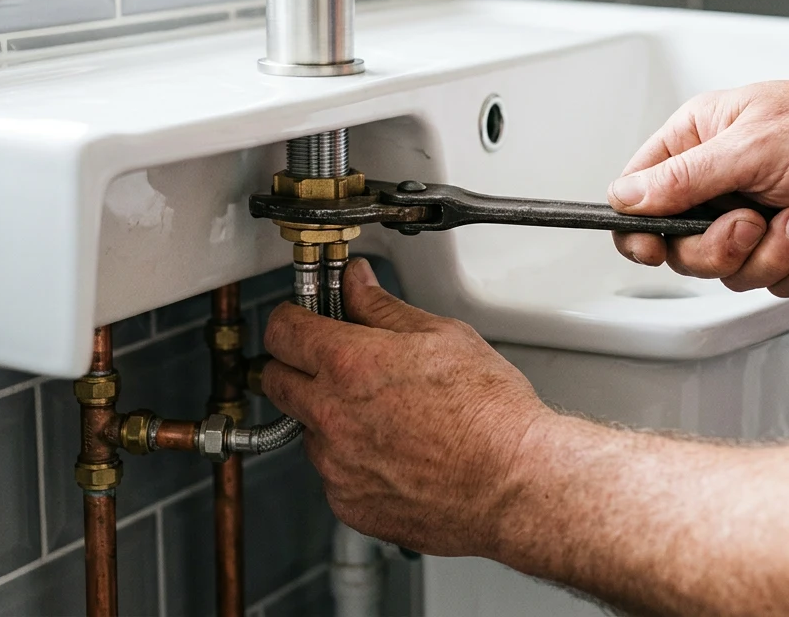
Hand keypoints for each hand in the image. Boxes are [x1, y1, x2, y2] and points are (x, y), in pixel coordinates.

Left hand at [262, 258, 552, 555]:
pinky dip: (352, 461)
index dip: (291, 318)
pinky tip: (395, 452)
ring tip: (384, 414)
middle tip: (331, 362)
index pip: (282, 329)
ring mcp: (336, 465)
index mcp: (349, 364)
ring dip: (328, 417)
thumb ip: (383, 308)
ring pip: (307, 430)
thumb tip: (357, 284)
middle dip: (296, 365)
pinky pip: (333, 474)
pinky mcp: (349, 503)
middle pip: (274, 380)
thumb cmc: (489, 413)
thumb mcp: (441, 336)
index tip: (302, 319)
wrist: (514, 483)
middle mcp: (331, 416)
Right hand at [608, 75, 788, 296]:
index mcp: (698, 141)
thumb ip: (683, 179)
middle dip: (725, 246)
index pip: (640, 194)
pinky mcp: (788, 244)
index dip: (639, 229)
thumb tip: (627, 197)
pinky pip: (777, 280)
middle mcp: (719, 180)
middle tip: (752, 224)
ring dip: (775, 253)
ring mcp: (754, 214)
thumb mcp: (751, 147)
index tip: (651, 250)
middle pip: (684, 247)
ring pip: (732, 270)